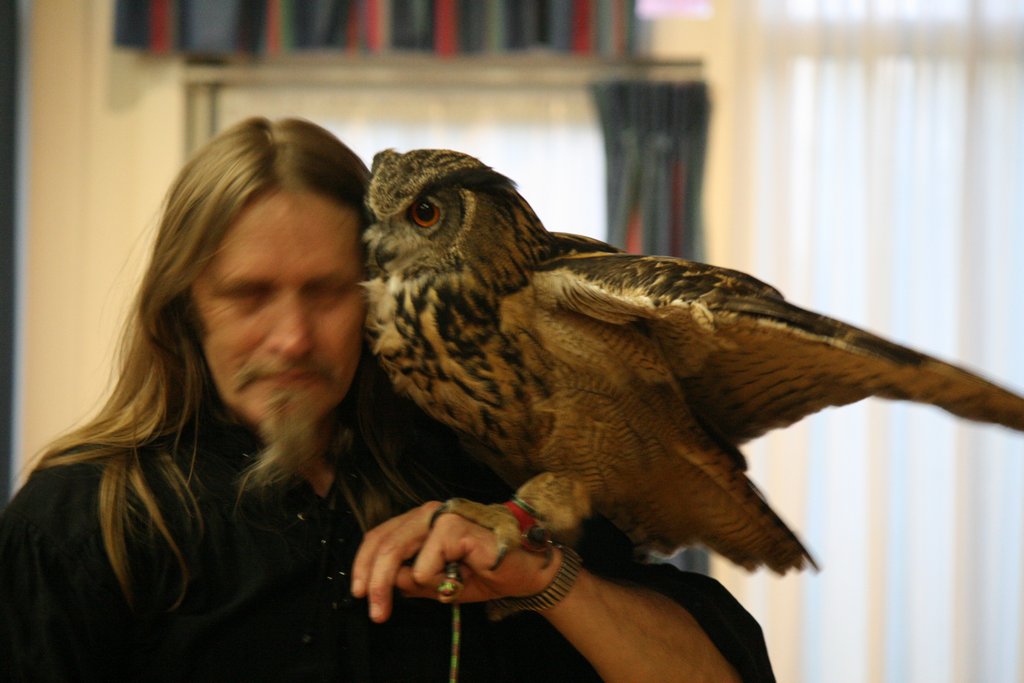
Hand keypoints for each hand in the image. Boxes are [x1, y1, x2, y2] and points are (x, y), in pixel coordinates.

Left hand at [350, 501, 561, 622]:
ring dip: (404, 582)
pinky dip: (438, 578)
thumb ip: (410, 580)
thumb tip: (384, 584)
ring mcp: (443, 515)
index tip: (360, 593)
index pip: (379, 536)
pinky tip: (462, 574)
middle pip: (383, 543)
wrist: (524, 574)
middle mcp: (429, 512)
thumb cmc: (483, 573)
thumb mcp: (436, 583)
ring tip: (435, 592)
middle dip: (375, 581)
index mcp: (420, 521)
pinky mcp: (456, 525)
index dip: (363, 564)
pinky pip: (427, 561)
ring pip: (397, 549)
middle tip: (377, 612)